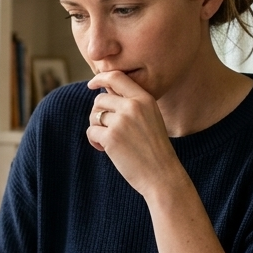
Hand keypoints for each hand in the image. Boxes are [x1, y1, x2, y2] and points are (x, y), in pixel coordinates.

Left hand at [85, 70, 185, 197]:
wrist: (162, 175)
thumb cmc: (154, 149)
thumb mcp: (150, 118)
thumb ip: (132, 105)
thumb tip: (103, 95)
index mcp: (145, 99)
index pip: (117, 77)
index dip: (100, 78)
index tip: (92, 85)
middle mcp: (133, 106)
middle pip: (100, 99)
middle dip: (98, 113)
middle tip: (106, 129)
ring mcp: (121, 121)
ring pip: (94, 115)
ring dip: (96, 128)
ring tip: (109, 141)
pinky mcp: (111, 137)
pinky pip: (91, 131)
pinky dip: (94, 141)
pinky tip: (105, 150)